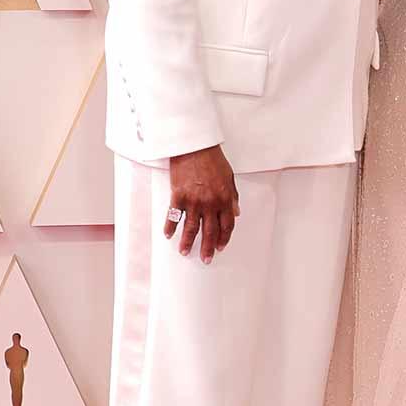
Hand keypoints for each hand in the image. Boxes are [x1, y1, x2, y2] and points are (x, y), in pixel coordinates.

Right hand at [165, 145, 239, 262]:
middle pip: (209, 231)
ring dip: (188, 242)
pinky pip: (174, 216)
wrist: (193, 146)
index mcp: (224, 198)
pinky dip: (170, 227)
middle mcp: (209, 203)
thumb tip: (236, 212)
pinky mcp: (178, 196)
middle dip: (207, 247)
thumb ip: (233, 196)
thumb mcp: (229, 176)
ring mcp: (193, 201)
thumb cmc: (212, 158)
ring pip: (191, 228)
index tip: (220, 247)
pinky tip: (168, 235)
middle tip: (205, 259)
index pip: (226, 225)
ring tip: (185, 252)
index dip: (224, 238)